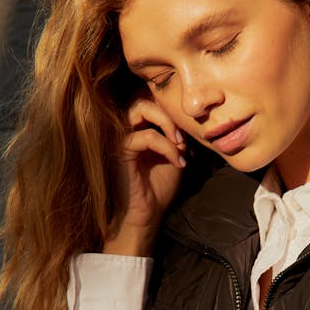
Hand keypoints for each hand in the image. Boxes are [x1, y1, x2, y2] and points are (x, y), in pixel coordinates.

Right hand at [104, 90, 185, 255]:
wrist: (146, 213)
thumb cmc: (158, 187)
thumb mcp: (175, 155)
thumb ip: (177, 134)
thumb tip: (186, 118)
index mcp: (138, 126)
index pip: (150, 100)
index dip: (170, 107)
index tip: (188, 129)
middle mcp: (126, 127)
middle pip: (142, 96)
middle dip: (167, 110)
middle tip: (184, 134)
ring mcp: (121, 137)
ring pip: (139, 107)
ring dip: (166, 122)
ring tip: (181, 143)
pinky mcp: (121, 150)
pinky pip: (147, 136)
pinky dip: (167, 148)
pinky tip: (178, 163)